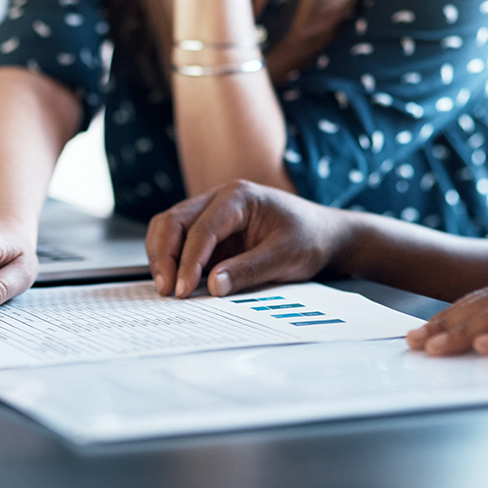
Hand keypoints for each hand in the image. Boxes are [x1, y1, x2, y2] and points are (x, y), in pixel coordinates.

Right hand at [146, 180, 349, 298]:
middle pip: (173, 220)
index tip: (184, 290)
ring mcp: (212, 213)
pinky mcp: (211, 231)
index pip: (202, 228)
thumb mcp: (286, 256)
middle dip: (165, 255)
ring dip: (162, 256)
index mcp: (238, 197)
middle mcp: (220, 199)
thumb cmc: (309, 237)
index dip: (189, 261)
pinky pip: (179, 240)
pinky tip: (176, 281)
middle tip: (167, 289)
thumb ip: (249, 270)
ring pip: (169, 227)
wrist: (324, 234)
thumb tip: (213, 286)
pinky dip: (172, 259)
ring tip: (167, 287)